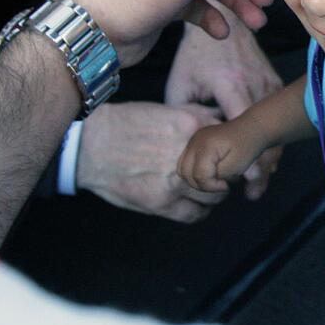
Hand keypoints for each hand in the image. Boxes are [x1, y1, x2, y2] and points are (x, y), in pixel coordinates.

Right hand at [76, 101, 227, 222]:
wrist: (90, 146)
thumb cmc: (126, 124)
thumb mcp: (165, 109)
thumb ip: (196, 115)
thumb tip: (222, 121)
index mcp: (190, 126)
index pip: (230, 143)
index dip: (233, 151)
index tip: (231, 155)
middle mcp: (187, 155)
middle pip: (228, 172)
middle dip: (228, 174)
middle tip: (222, 175)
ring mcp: (175, 182)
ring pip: (214, 197)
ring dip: (214, 194)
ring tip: (207, 189)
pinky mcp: (161, 203)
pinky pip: (194, 215)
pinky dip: (199, 211)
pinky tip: (195, 204)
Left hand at [166, 15, 282, 199]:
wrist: (225, 21)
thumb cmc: (197, 54)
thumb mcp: (182, 82)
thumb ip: (182, 114)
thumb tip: (185, 145)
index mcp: (230, 83)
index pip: (243, 126)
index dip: (248, 154)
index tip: (249, 179)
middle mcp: (254, 83)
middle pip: (264, 132)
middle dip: (262, 165)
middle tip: (253, 192)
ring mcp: (268, 82)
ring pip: (275, 127)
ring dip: (269, 154)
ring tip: (259, 182)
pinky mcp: (274, 83)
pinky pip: (277, 117)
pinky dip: (273, 138)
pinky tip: (265, 160)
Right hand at [178, 116, 268, 193]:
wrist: (252, 128)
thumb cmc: (247, 146)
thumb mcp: (235, 166)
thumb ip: (217, 176)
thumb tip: (204, 181)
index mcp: (205, 146)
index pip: (198, 175)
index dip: (212, 186)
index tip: (226, 185)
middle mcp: (195, 141)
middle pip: (185, 174)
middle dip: (202, 184)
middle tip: (220, 183)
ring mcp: (192, 141)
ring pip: (182, 169)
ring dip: (196, 179)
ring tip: (214, 178)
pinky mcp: (194, 143)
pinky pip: (185, 162)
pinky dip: (194, 171)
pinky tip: (210, 171)